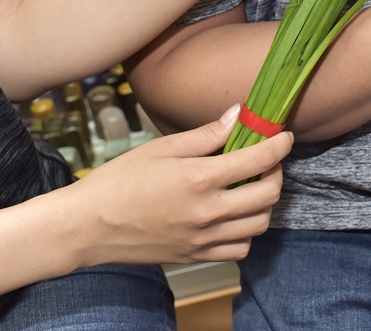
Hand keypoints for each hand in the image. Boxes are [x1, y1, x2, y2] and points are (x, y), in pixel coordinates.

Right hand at [71, 104, 292, 265]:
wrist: (86, 227)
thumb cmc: (118, 181)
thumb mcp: (160, 148)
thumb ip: (205, 135)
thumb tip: (239, 114)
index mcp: (199, 179)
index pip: (259, 159)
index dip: (279, 145)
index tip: (285, 136)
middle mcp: (207, 212)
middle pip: (269, 194)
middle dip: (276, 172)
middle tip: (266, 161)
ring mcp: (203, 238)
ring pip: (260, 224)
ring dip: (264, 203)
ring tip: (250, 188)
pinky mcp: (196, 256)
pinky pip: (240, 249)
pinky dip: (246, 233)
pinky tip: (233, 216)